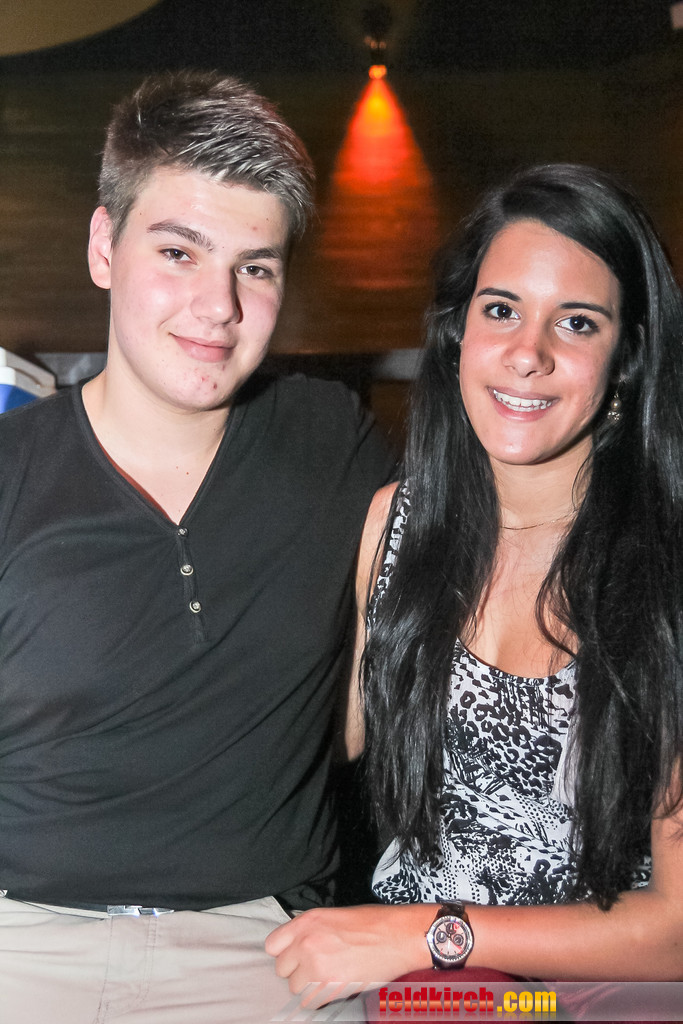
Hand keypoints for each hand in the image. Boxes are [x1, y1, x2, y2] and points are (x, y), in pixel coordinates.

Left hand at [264, 903, 434, 1007]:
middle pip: (282, 969)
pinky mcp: (329, 986)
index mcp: (307, 921)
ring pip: (295, 988)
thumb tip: (299, 946)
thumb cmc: (373, 924)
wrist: (398, 936)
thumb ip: (312, 930)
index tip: (293, 957)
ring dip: (308, 987)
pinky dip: (319, 1000)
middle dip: (297, 971)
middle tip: (315, 969)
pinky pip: (309, 1002)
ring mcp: (316, 964)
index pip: (272, 945)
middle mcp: (306, 942)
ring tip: (328, 978)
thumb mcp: (334, 916)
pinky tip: (333, 989)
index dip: (284, 953)